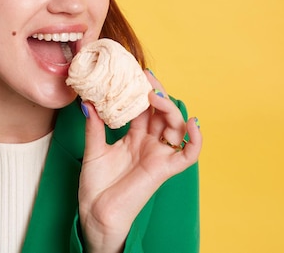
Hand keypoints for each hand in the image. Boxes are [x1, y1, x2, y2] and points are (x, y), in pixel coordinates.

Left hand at [78, 70, 201, 252]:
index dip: (142, 91)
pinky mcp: (165, 169)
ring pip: (175, 126)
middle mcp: (149, 143)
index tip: (134, 72)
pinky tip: (193, 122)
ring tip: (154, 96)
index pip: (143, 108)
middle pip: (161, 112)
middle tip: (145, 76)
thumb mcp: (93, 149)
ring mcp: (159, 155)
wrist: (96, 211)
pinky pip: (189, 154)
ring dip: (169, 108)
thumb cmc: (95, 184)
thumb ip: (94, 126)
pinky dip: (196, 139)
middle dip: (156, 92)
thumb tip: (87, 101)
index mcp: (134, 137)